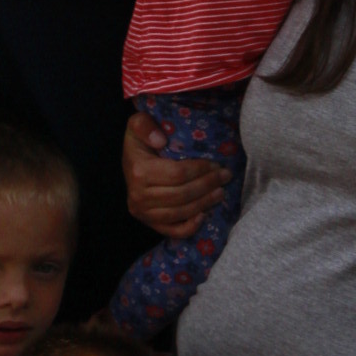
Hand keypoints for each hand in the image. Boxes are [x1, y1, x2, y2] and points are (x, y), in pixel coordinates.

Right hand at [124, 110, 225, 238]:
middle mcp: (138, 196)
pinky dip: (191, 226)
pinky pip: (173, 231)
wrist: (130, 161)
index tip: (216, 163)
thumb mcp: (137, 123)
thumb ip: (145, 125)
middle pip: (182, 194)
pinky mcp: (149, 223)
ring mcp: (143, 213)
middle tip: (226, 176)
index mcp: (139, 171)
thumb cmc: (140, 141)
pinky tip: (205, 214)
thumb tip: (160, 140)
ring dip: (204, 203)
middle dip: (208, 185)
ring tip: (221, 192)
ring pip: (180, 213)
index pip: (177, 174)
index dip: (200, 170)